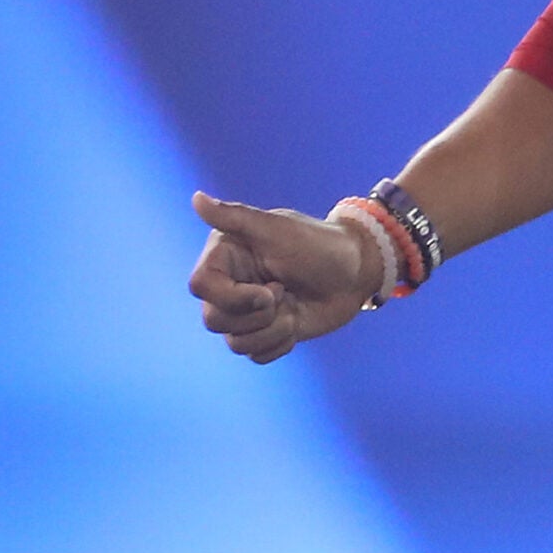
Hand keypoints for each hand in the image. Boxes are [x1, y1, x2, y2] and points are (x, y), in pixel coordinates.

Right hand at [188, 191, 377, 362]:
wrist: (356, 272)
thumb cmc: (319, 244)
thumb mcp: (277, 229)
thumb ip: (235, 216)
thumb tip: (196, 197)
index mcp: (226, 255)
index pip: (200, 286)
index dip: (232, 297)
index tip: (269, 290)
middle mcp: (231, 283)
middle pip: (214, 320)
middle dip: (257, 315)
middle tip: (285, 292)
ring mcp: (248, 311)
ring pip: (235, 342)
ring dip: (272, 331)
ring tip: (293, 309)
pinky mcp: (266, 331)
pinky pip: (256, 355)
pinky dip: (279, 344)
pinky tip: (296, 323)